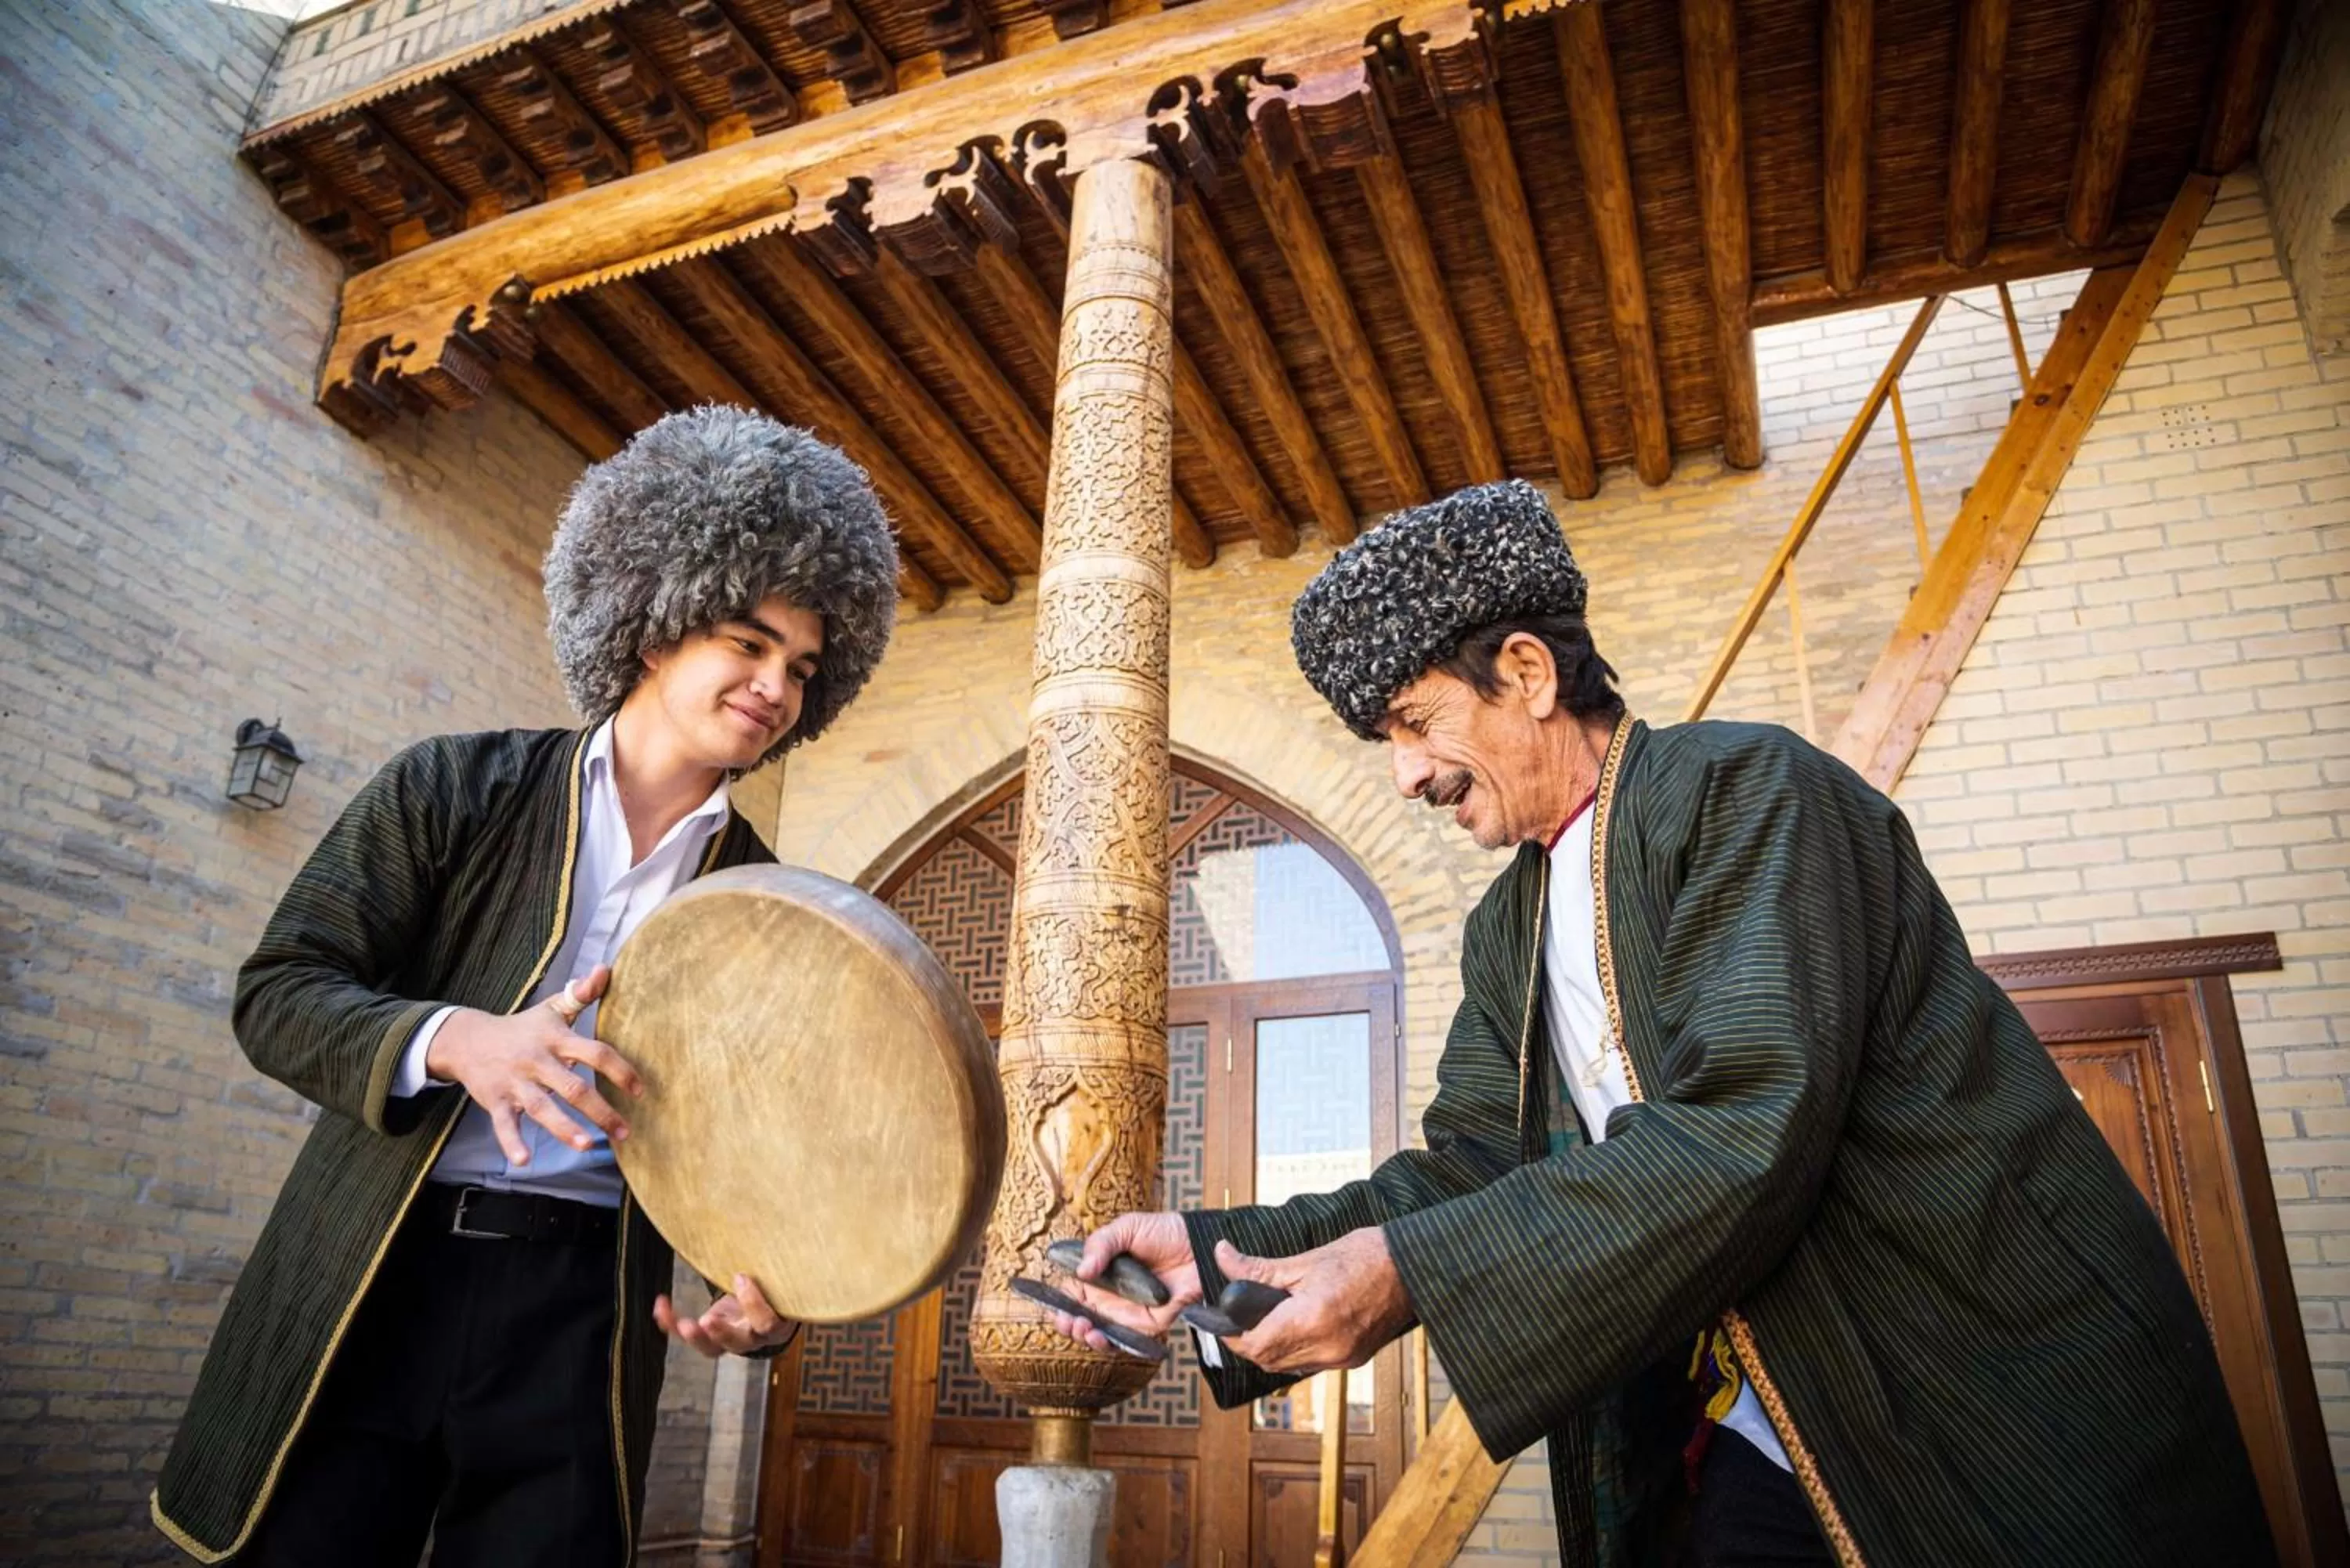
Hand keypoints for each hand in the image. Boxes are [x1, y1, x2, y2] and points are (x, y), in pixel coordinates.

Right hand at [424, 965, 639, 1163]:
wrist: (467, 1039)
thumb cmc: (522, 1027)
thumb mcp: (551, 1009)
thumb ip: (581, 994)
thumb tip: (607, 969)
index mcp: (556, 1039)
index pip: (596, 1052)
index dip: (621, 1071)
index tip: (640, 1092)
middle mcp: (537, 1061)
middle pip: (573, 1087)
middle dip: (601, 1112)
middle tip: (625, 1132)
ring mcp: (515, 1082)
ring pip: (541, 1108)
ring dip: (564, 1129)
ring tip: (588, 1146)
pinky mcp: (494, 1100)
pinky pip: (504, 1125)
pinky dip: (512, 1143)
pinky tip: (524, 1161)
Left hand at [655, 1274, 798, 1358]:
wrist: (767, 1310)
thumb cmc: (774, 1291)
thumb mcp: (779, 1283)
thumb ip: (773, 1271)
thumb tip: (766, 1229)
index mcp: (774, 1324)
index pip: (768, 1323)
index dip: (754, 1303)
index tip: (740, 1277)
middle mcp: (752, 1337)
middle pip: (738, 1343)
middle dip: (721, 1331)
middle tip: (707, 1320)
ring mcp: (729, 1341)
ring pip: (711, 1348)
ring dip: (694, 1337)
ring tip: (681, 1324)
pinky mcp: (709, 1338)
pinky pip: (687, 1336)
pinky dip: (671, 1323)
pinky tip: (660, 1305)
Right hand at [1040, 1211, 1200, 1354]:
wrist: (1199, 1244)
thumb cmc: (1162, 1232)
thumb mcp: (1126, 1228)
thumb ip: (1100, 1245)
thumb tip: (1082, 1271)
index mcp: (1098, 1275)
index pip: (1070, 1295)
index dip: (1058, 1305)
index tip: (1054, 1309)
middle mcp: (1109, 1298)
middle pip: (1080, 1320)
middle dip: (1069, 1326)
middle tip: (1071, 1322)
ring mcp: (1127, 1313)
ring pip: (1099, 1335)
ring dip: (1087, 1338)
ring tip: (1086, 1329)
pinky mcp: (1147, 1325)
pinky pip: (1127, 1341)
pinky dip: (1112, 1344)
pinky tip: (1103, 1337)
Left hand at [1218, 1227, 1412, 1376]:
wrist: (1410, 1267)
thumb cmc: (1363, 1256)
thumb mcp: (1306, 1260)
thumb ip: (1259, 1268)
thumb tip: (1222, 1258)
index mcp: (1314, 1318)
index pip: (1256, 1345)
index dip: (1232, 1334)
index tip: (1223, 1318)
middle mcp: (1328, 1347)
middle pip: (1268, 1361)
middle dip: (1248, 1341)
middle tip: (1241, 1315)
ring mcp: (1342, 1358)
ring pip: (1286, 1367)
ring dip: (1270, 1348)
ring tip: (1268, 1317)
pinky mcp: (1352, 1360)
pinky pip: (1309, 1364)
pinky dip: (1293, 1350)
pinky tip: (1295, 1325)